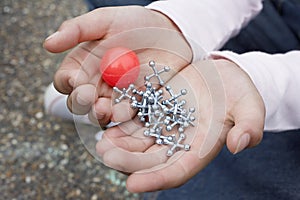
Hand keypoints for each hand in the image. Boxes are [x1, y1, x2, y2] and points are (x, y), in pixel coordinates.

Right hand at [43, 6, 191, 125]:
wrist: (169, 33)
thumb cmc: (134, 23)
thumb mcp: (106, 20)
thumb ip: (78, 30)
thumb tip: (47, 44)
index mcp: (83, 66)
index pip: (66, 81)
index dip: (67, 83)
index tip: (75, 81)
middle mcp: (96, 85)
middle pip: (81, 103)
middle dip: (83, 103)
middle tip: (89, 98)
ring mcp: (116, 98)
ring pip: (102, 114)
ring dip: (101, 115)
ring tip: (107, 109)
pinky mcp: (137, 105)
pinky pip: (128, 117)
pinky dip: (125, 119)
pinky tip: (127, 114)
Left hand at [96, 59, 264, 191]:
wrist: (221, 73)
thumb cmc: (237, 91)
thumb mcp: (249, 105)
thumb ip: (249, 125)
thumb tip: (240, 145)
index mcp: (199, 148)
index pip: (177, 171)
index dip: (156, 179)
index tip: (133, 184)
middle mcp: (178, 142)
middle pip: (150, 159)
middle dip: (128, 161)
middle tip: (107, 156)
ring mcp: (164, 126)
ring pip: (138, 143)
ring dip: (119, 146)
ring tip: (101, 144)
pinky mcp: (154, 109)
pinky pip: (134, 121)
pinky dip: (120, 125)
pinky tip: (106, 124)